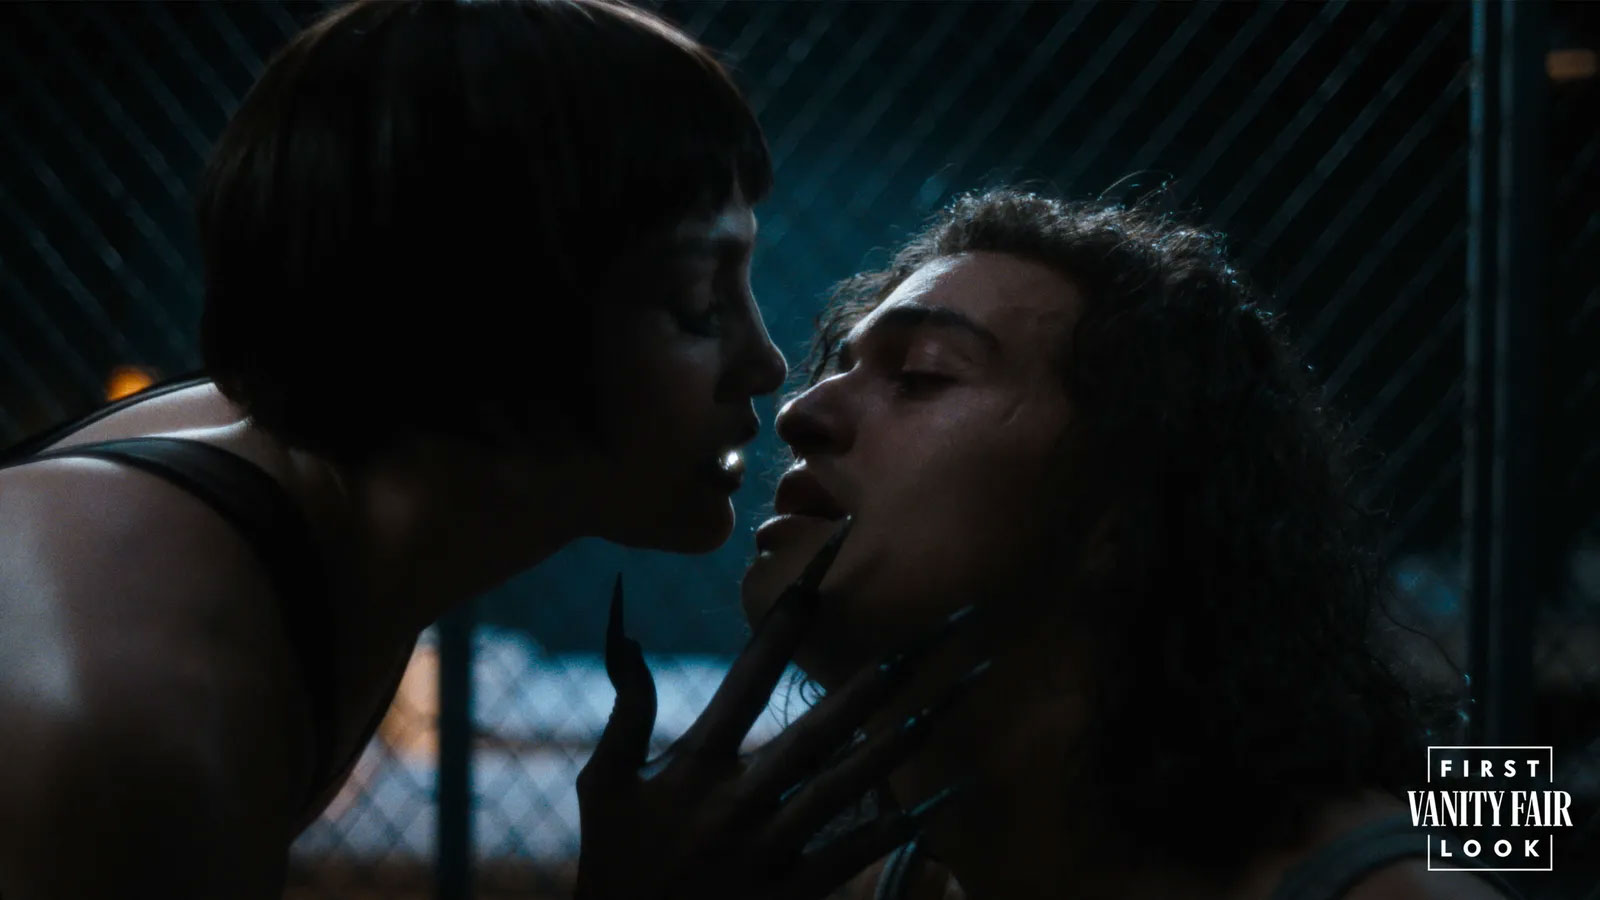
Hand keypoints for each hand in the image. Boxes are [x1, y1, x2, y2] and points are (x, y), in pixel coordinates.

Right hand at [574, 519, 981, 899]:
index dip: (788, 617)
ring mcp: (768, 850)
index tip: (827, 570)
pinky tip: (943, 798)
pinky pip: (853, 855)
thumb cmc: (616, 864)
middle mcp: (738, 799)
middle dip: (882, 676)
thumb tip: (628, 631)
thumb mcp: (604, 785)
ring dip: (903, 742)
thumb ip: (626, 709)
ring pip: (849, 785)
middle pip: (823, 726)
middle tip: (935, 633)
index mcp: (696, 762)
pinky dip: (898, 828)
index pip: (751, 674)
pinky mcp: (790, 896)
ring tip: (950, 701)